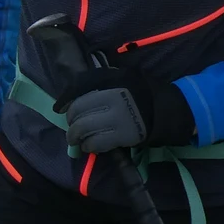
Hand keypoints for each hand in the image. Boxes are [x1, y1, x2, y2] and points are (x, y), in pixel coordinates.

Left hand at [57, 67, 193, 152]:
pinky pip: (97, 143)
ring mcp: (118, 118)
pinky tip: (89, 146)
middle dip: (71, 122)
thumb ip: (92, 81)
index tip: (60, 110)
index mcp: (110, 81)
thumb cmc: (136, 91)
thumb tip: (64, 101)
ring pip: (84, 129)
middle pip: (78, 112)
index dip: (65, 102)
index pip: (78, 91)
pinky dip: (89, 146)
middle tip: (72, 127)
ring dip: (76, 137)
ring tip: (77, 140)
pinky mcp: (124, 136)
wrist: (164, 109)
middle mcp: (113, 98)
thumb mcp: (116, 76)